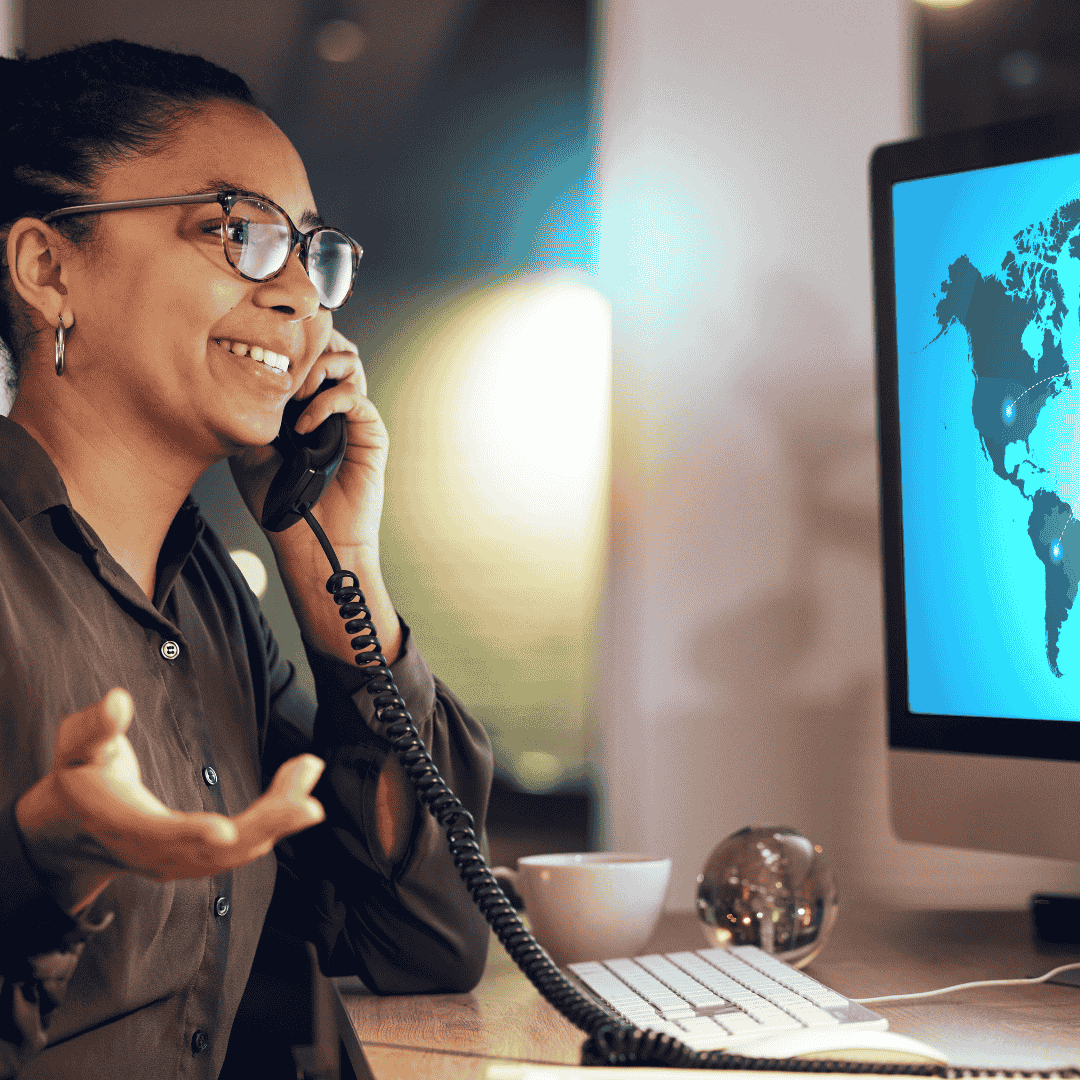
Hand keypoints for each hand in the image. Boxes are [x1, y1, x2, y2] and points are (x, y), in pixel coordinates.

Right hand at [16, 688, 324, 913]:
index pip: (158, 835)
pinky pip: (243, 847)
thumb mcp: (75, 747)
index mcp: (123, 824)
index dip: (190, 834)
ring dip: (280, 817)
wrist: (72, 828)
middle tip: (309, 804)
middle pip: (216, 850)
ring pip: (238, 850)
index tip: (226, 831)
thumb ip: (96, 725)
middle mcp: (155, 853)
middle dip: (265, 826)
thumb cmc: (78, 777)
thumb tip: (118, 700)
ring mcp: (179, 862)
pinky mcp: (198, 860)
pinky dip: (275, 820)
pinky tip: (300, 789)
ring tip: (308, 770)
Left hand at [229, 328, 388, 551]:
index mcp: (303, 403)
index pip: (307, 351)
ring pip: (349, 362)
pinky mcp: (369, 433)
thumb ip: (251, 409)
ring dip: (318, 368)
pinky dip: (327, 403)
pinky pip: (355, 398)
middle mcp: (330, 404)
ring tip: (294, 396)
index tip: (264, 352)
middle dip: (309, 345)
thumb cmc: (279, 503)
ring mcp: (351, 417)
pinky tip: (305, 426)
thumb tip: (249, 369)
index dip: (290, 342)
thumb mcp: (247, 448)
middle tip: (284, 366)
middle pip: (333, 345)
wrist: (310, 541)